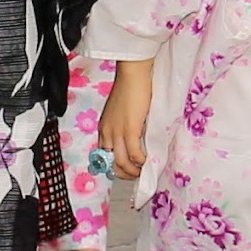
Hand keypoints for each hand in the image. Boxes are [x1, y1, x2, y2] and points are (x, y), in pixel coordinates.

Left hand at [98, 57, 153, 181]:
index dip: (115, 166)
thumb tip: (136, 140)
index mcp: (104, 128)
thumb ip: (124, 126)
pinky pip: (133, 154)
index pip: (104, 155)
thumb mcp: (122, 112)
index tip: (127, 170)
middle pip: (111, 163)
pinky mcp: (129, 129)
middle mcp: (107, 132)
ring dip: (132, 171)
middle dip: (124, 173)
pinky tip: (147, 160)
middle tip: (136, 175)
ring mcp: (117, 132)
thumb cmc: (131, 89)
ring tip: (142, 172)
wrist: (133, 74)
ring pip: (121, 162)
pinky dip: (140, 161)